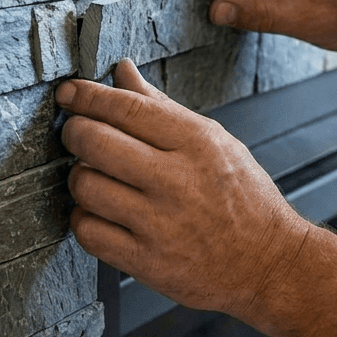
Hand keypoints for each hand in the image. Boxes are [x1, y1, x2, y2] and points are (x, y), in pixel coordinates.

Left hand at [58, 59, 312, 317]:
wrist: (268, 264)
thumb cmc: (243, 199)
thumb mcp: (214, 141)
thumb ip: (162, 107)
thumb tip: (123, 71)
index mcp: (196, 143)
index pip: (126, 107)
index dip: (87, 96)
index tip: (68, 93)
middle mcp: (177, 181)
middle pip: (94, 142)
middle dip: (75, 132)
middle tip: (78, 135)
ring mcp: (160, 224)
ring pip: (84, 186)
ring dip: (80, 178)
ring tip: (96, 178)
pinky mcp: (146, 262)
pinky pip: (87, 231)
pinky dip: (84, 219)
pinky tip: (101, 214)